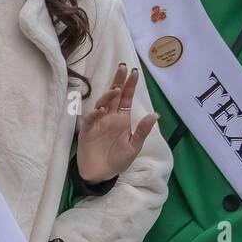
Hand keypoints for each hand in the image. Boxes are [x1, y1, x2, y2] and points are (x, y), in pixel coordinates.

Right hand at [77, 63, 158, 183]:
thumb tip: (154, 114)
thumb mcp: (134, 147)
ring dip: (108, 97)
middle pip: (113, 96)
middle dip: (118, 81)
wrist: (101, 175)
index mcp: (121, 119)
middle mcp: (109, 117)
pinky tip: (100, 110)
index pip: (126, 98)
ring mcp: (97, 123)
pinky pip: (90, 120)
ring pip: (102, 105)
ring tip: (115, 90)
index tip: (135, 72)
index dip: (130, 85)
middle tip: (123, 67)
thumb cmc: (117, 160)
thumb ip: (142, 131)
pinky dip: (94, 114)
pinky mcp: (87, 132)